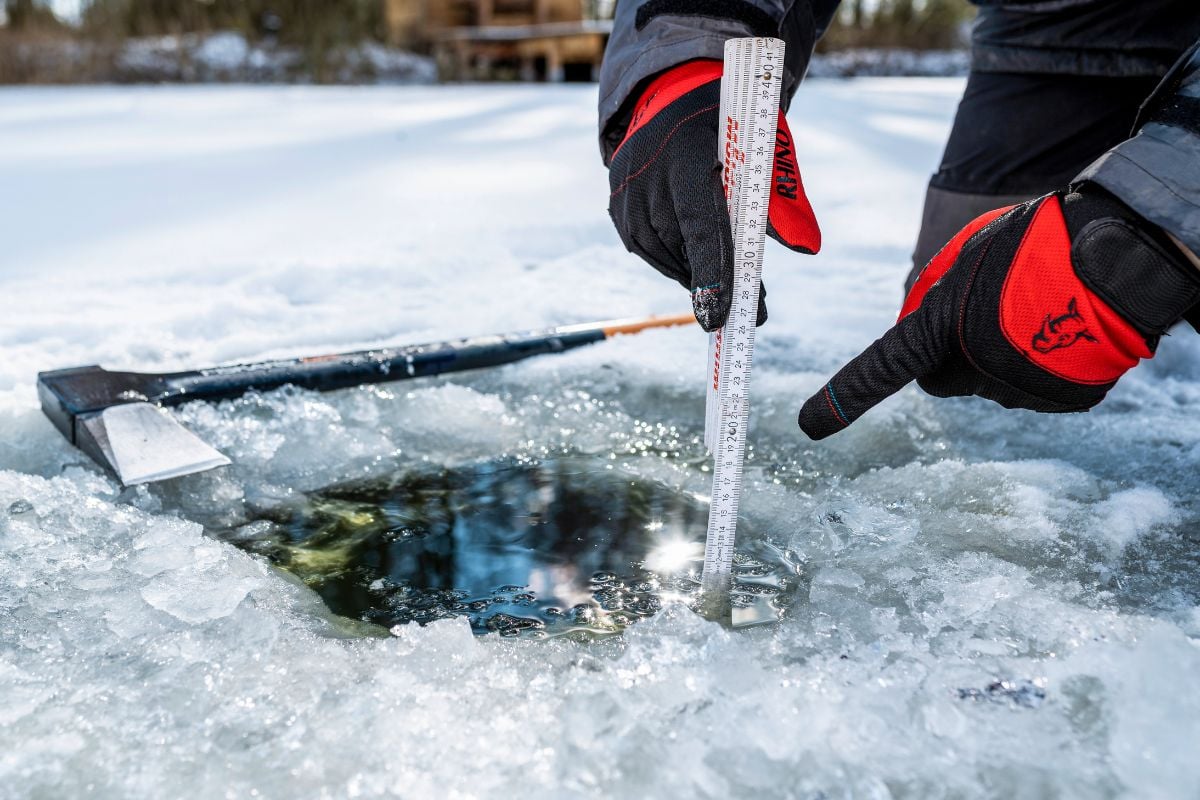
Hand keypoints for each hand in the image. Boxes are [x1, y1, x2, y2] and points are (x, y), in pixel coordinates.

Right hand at [607, 59, 820, 331]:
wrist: (675, 93)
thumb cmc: (731, 125)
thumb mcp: (765, 150)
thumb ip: (784, 202)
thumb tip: (809, 247)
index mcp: (688, 154)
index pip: (701, 228)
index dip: (712, 275)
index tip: (722, 318)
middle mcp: (648, 174)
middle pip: (682, 249)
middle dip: (715, 283)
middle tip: (746, 308)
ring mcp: (625, 191)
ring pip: (664, 256)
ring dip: (694, 271)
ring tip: (720, 273)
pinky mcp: (615, 204)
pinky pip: (647, 249)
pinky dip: (673, 258)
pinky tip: (692, 251)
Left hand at [798, 184, 1199, 438]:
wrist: (1126, 252)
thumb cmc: (1042, 240)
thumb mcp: (969, 254)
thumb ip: (935, 292)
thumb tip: (921, 319)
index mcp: (942, 326)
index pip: (880, 368)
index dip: (843, 398)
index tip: (809, 426)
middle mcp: (972, 369)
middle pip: (941, 378)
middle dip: (951, 357)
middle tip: (989, 311)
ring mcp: (1015, 391)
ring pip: (992, 381)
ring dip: (1005, 355)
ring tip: (1042, 309)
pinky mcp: (1058, 402)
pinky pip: (1034, 387)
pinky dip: (1043, 367)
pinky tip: (1064, 329)